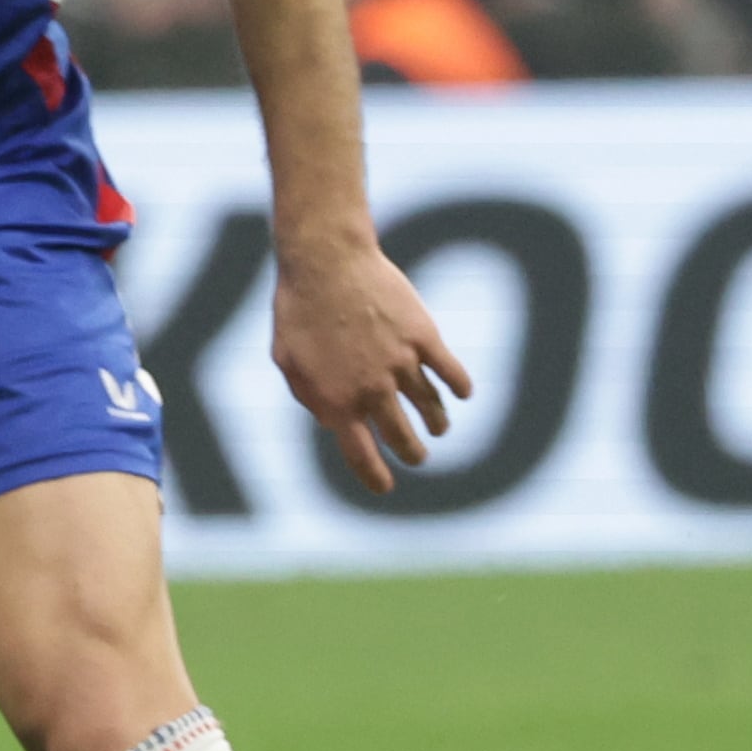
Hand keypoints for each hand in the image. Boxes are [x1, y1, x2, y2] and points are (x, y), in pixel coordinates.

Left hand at [271, 238, 469, 493]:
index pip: (361, 455)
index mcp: (336, 402)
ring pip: (430, 406)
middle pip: (401, 436)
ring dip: (436, 422)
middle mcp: (373, 390)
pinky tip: (462, 395)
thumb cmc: (298, 311)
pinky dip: (459, 387)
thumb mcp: (289, 362)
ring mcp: (402, 363)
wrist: (326, 263)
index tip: (385, 487)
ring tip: (438, 428)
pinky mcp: (425, 337)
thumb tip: (334, 422)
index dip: (375, 476)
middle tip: (417, 456)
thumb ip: (311, 397)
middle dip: (411, 452)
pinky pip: (450, 372)